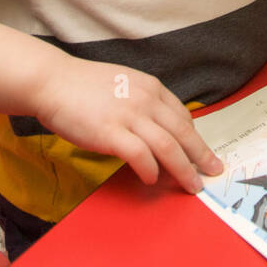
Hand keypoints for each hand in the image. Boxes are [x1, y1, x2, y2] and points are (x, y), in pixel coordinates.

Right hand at [33, 56, 223, 192]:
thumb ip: (143, 101)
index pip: (183, 116)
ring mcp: (129, 116)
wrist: (53, 81)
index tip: (201, 153)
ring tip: (192, 185)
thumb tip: (157, 125)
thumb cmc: (83, 86)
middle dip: (202, 155)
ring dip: (184, 169)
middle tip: (213, 171)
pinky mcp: (111, 133)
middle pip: (183, 133)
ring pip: (169, 147)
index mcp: (151, 88)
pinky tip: (152, 179)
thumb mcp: (125, 84)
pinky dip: (150, 170)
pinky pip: (141, 156)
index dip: (195, 138)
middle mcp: (146, 101)